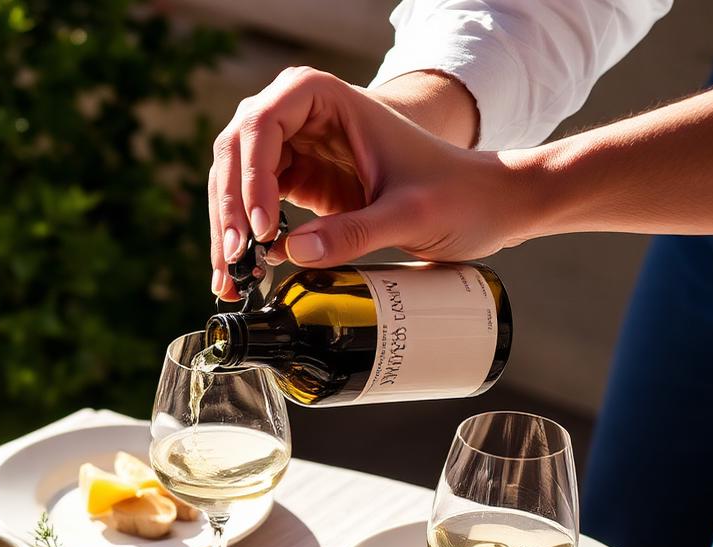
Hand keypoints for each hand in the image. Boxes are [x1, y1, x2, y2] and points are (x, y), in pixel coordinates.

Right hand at [208, 67, 525, 298]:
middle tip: (236, 263)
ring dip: (227, 231)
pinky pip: (255, 208)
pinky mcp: (300, 184)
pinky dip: (244, 242)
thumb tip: (294, 254)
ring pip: (237, 183)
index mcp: (329, 100)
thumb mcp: (410, 214)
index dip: (253, 175)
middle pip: (237, 153)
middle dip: (229, 210)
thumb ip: (356, 232)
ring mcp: (298, 150)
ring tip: (231, 280)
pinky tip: (241, 275)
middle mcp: (305, 117)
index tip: (265, 227)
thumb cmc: (458, 193)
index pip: (263, 123)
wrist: (485, 204)